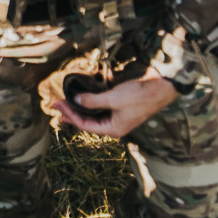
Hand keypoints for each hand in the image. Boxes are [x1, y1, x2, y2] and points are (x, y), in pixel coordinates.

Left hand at [49, 69, 178, 139]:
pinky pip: (101, 109)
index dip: (70, 115)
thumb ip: (93, 101)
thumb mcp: (113, 98)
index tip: (58, 104)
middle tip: (57, 105)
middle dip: (72, 114)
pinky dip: (91, 104)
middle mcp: (114, 126)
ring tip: (66, 105)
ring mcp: (118, 117)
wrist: (160, 87)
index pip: (85, 125)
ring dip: (80, 110)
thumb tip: (76, 101)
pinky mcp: (121, 108)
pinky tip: (83, 100)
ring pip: (94, 116)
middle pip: (88, 122)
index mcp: (113, 129)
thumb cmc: (139, 95)